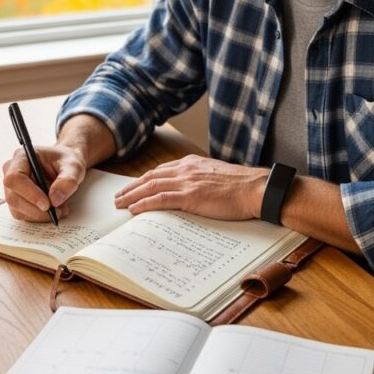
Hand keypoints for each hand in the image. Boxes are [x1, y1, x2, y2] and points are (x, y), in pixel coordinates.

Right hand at [1, 144, 85, 221]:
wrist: (66, 165)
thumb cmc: (67, 161)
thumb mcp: (74, 166)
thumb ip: (67, 180)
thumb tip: (54, 199)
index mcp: (22, 157)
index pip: (15, 178)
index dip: (29, 193)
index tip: (47, 204)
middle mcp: (11, 171)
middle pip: (13, 197)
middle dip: (36, 209)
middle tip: (58, 211)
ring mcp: (12, 187)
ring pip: (17, 209)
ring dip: (39, 215)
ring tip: (60, 210)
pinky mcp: (17, 199)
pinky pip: (22, 214)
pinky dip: (38, 217)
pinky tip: (53, 211)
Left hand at [113, 155, 268, 220]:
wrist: (255, 188)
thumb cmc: (241, 186)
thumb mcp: (216, 176)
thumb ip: (200, 180)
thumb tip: (191, 192)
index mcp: (192, 163)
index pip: (161, 170)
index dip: (144, 179)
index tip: (134, 186)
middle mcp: (186, 169)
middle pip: (150, 177)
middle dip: (132, 187)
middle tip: (118, 197)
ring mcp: (187, 182)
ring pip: (151, 187)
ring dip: (132, 196)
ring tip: (119, 204)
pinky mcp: (190, 196)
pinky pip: (161, 199)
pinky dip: (144, 204)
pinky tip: (134, 210)